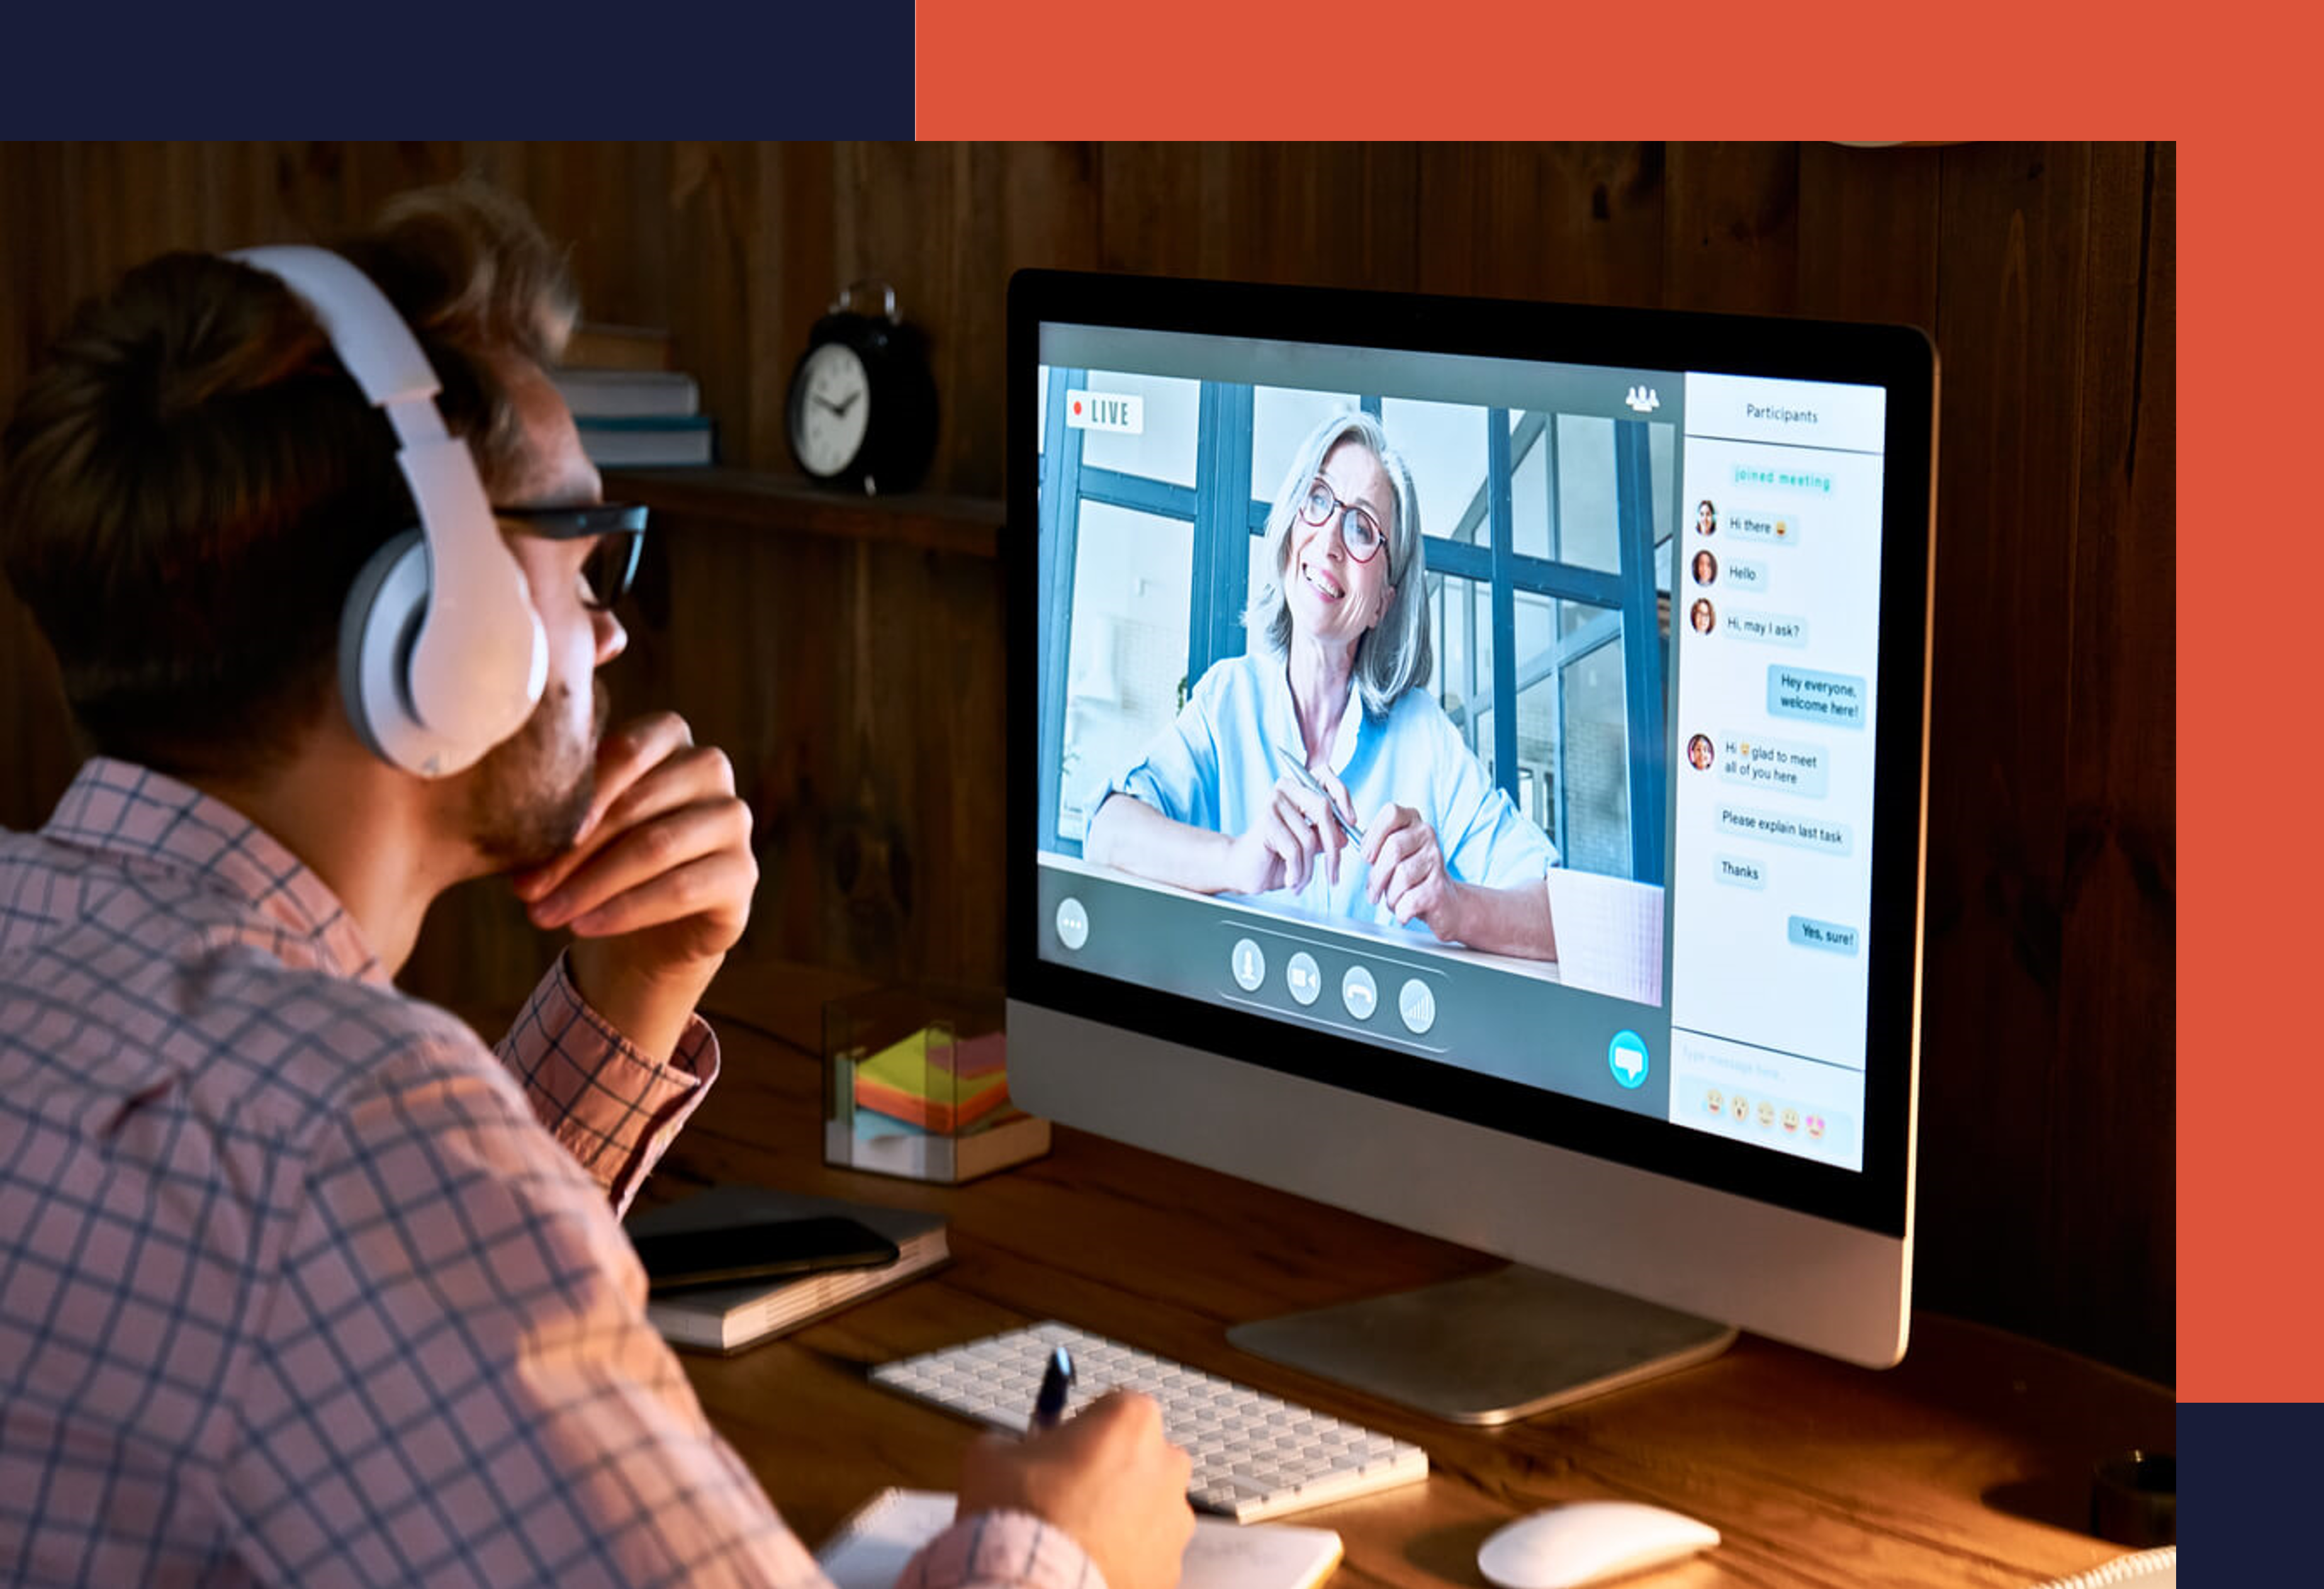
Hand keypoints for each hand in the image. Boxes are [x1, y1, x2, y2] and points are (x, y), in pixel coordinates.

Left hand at [511, 712, 757, 1055]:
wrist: (648, 923)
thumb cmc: (599, 856)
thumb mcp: (575, 821)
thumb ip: (555, 799)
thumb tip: (494, 802)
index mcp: (671, 739)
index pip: (633, 747)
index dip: (588, 786)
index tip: (538, 827)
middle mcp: (711, 771)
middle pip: (639, 804)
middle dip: (574, 850)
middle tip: (523, 888)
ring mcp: (733, 821)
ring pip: (657, 847)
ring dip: (592, 885)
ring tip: (542, 915)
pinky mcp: (743, 874)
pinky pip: (681, 890)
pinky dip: (626, 910)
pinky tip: (583, 927)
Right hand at [958, 1392, 1193, 1588]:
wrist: (1033, 1587)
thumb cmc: (1019, 1514)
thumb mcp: (993, 1455)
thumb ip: (1016, 1442)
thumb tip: (1014, 1450)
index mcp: (1132, 1420)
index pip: (1112, 1407)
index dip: (1082, 1428)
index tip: (1060, 1449)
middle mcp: (1167, 1464)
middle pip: (1139, 1455)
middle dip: (1110, 1469)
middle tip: (1067, 1492)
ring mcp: (1175, 1520)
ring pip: (1147, 1506)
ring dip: (1120, 1514)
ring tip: (1076, 1535)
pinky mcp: (1170, 1568)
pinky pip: (1147, 1552)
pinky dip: (1124, 1555)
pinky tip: (1089, 1562)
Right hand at [1220, 771, 1348, 894]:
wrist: (1244, 870)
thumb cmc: (1276, 857)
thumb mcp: (1307, 846)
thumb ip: (1324, 837)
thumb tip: (1345, 837)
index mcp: (1297, 789)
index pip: (1326, 777)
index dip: (1343, 797)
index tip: (1352, 823)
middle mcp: (1285, 789)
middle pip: (1323, 809)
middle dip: (1333, 848)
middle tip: (1334, 874)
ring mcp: (1274, 803)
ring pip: (1309, 838)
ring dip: (1309, 868)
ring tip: (1301, 881)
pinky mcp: (1266, 821)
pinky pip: (1294, 850)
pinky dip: (1296, 871)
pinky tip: (1291, 881)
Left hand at [1364, 803, 1461, 941]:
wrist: (1443, 901)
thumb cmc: (1410, 875)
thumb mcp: (1391, 853)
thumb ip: (1374, 845)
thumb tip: (1355, 848)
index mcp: (1412, 820)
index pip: (1391, 813)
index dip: (1373, 836)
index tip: (1367, 856)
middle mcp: (1427, 834)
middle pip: (1393, 848)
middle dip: (1376, 875)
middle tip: (1372, 891)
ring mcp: (1436, 859)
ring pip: (1402, 876)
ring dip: (1389, 895)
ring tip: (1392, 899)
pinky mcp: (1440, 887)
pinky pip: (1409, 900)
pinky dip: (1400, 910)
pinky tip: (1404, 909)